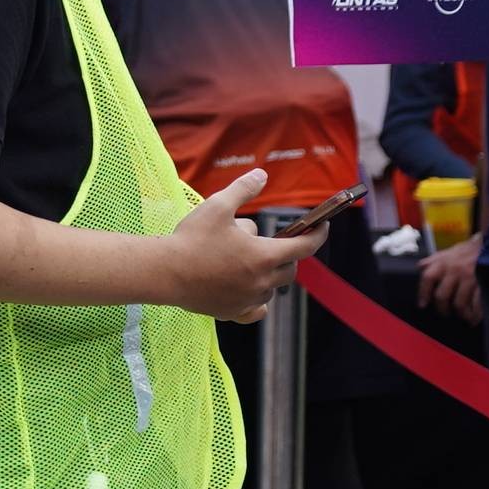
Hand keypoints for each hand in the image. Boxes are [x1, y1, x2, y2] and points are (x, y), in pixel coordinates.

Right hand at [164, 170, 328, 322]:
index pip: (303, 247)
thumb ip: (243, 189)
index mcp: (263, 256)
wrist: (165, 272)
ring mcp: (247, 300)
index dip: (317, 234)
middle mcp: (261, 282)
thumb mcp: (218, 206)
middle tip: (270, 242)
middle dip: (286, 255)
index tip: (323, 226)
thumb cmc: (192, 239)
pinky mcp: (232, 313)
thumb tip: (262, 175)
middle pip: (289, 269)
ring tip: (247, 261)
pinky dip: (258, 302)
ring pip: (271, 289)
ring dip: (269, 275)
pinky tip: (250, 293)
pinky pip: (256, 311)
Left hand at [415, 236, 484, 324]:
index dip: (423, 293)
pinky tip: (473, 319)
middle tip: (444, 313)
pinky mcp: (482, 284)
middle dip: (442, 308)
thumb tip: (420, 267)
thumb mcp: (446, 252)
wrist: (487, 245)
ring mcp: (468, 278)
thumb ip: (432, 261)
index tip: (422, 305)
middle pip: (442, 296)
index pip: (428, 278)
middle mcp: (454, 271)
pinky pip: (476, 303)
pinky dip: (475, 314)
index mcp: (443, 262)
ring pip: (459, 303)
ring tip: (460, 316)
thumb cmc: (465, 251)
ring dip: (459, 314)